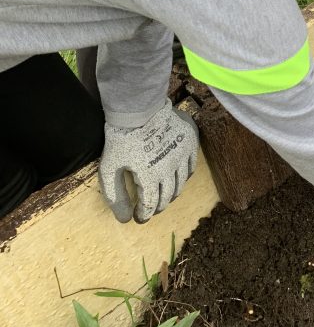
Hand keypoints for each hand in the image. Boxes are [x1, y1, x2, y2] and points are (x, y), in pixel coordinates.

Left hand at [99, 100, 197, 222]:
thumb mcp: (109, 168)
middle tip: (150, 209)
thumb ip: (115, 196)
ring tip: (163, 197)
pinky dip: (184, 177)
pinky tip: (176, 178)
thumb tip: (124, 219)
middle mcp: (169, 169)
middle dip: (157, 207)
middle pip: (167, 197)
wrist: (138, 107)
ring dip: (171, 194)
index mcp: (149, 177)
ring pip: (180, 184)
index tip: (138, 218)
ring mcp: (181, 155)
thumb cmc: (121, 137)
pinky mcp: (189, 142)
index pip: (150, 205)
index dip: (143, 215)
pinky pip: (190, 167)